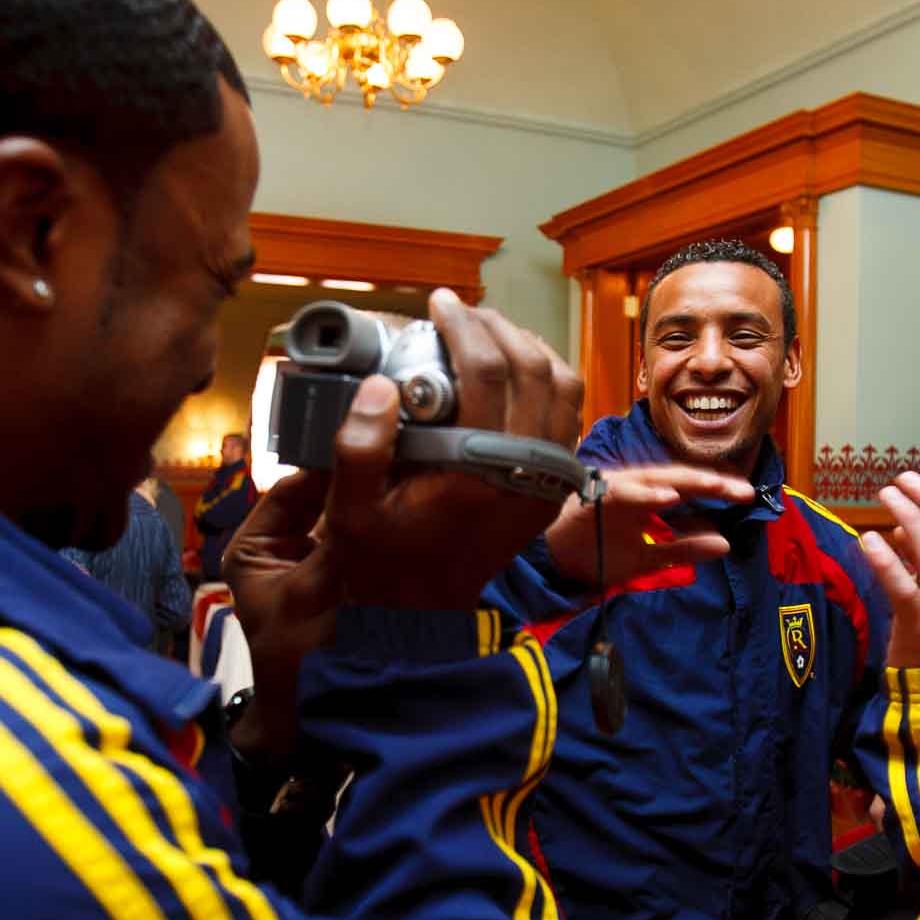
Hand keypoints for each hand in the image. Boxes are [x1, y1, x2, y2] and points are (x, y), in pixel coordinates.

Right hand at [224, 289, 581, 765]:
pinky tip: (513, 371)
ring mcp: (548, 482)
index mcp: (476, 472)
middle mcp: (523, 473)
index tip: (439, 303)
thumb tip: (379, 386)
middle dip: (498, 327)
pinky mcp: (555, 490)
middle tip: (462, 314)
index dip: (463, 326)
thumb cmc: (381, 563)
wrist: (422, 617)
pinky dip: (550, 380)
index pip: (486, 372)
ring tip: (490, 332)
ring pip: (565, 387)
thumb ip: (358, 449)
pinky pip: (570, 417)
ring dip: (531, 348)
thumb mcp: (349, 514)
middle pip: (533, 367)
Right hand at [544, 465, 752, 587]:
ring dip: (685, 482)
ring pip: (655, 479)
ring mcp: (614, 488)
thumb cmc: (596, 549)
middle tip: (744, 491)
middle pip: (679, 478)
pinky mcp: (593, 497)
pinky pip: (622, 492)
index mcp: (648, 496)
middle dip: (712, 483)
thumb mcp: (648, 556)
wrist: (549, 561)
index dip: (718, 490)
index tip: (748, 496)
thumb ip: (683, 548)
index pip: (689, 489)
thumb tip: (725, 544)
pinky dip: (645, 493)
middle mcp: (634, 486)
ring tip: (715, 486)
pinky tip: (668, 497)